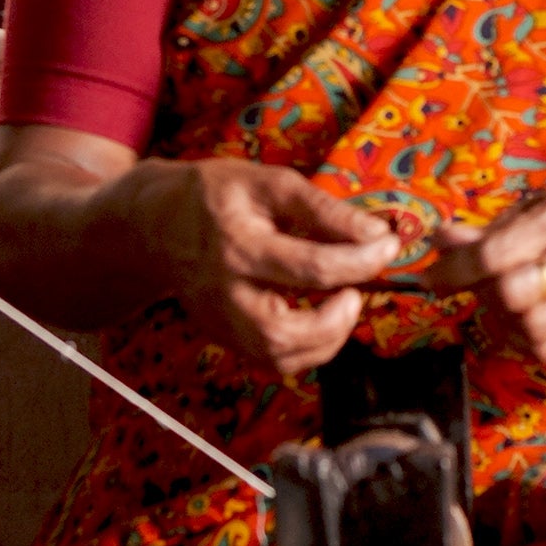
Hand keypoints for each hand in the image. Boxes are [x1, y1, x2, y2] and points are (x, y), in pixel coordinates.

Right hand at [143, 158, 400, 376]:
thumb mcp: (271, 184)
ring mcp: (220, 321)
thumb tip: (376, 235)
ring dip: (325, 340)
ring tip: (343, 304)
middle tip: (356, 292)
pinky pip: (270, 362)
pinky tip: (320, 319)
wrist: (157, 223)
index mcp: (237, 243)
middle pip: (281, 333)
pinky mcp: (223, 337)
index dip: (360, 260)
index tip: (387, 245)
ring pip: (276, 358)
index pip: (309, 267)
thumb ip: (325, 210)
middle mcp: (224, 291)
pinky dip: (305, 349)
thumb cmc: (219, 196)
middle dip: (335, 322)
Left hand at [431, 183, 545, 365]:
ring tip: (502, 304)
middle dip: (485, 294)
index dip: (457, 270)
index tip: (434, 277)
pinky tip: (523, 322)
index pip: (497, 254)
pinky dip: (526, 342)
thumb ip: (485, 230)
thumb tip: (439, 239)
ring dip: (503, 322)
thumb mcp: (534, 208)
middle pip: (514, 296)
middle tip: (480, 285)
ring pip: (532, 329)